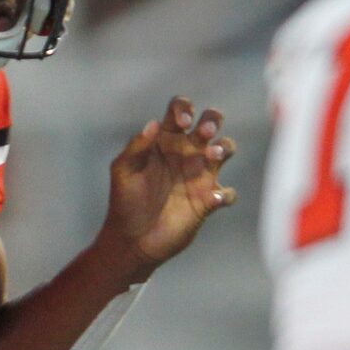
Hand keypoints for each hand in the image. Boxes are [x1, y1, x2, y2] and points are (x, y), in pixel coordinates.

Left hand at [102, 97, 235, 280]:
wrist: (132, 241)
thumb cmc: (124, 203)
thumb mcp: (123, 172)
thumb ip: (136, 147)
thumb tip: (154, 123)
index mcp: (165, 141)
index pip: (180, 111)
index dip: (184, 108)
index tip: (182, 123)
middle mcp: (185, 153)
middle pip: (210, 123)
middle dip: (212, 120)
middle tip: (205, 133)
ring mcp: (199, 176)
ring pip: (225, 149)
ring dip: (224, 148)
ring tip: (211, 158)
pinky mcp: (207, 202)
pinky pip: (227, 193)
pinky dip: (224, 194)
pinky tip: (211, 200)